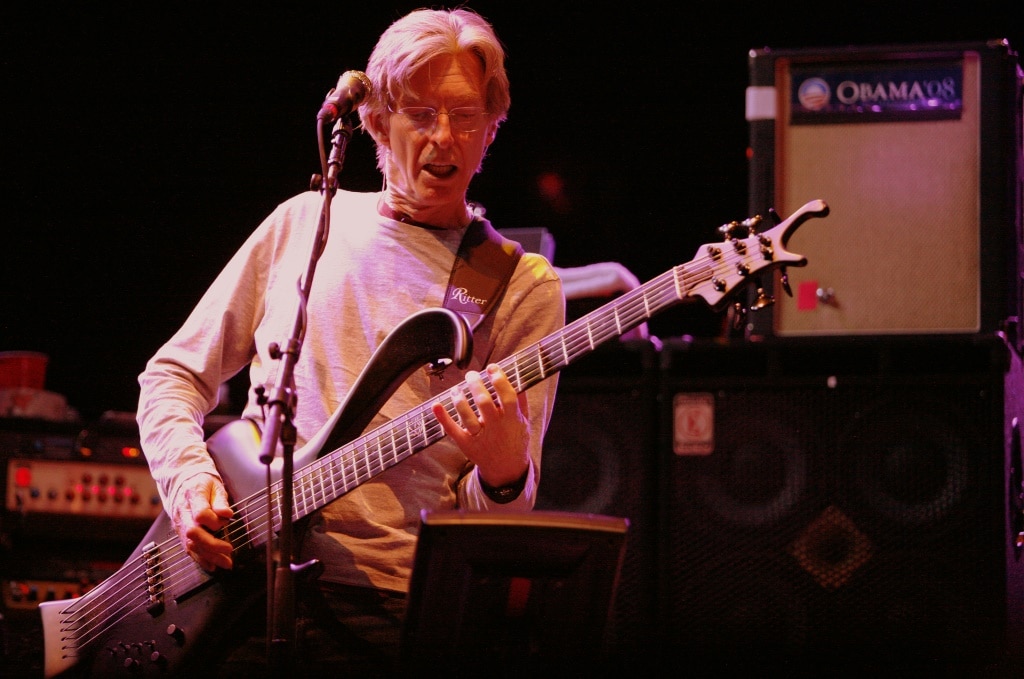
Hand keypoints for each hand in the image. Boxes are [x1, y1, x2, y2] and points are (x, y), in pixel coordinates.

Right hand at [170, 472, 234, 571]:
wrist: (182, 482)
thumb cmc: (202, 483)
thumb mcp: (215, 485)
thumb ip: (221, 501)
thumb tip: (226, 514)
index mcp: (193, 497)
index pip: (200, 514)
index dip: (214, 521)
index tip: (225, 521)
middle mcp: (183, 512)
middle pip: (193, 533)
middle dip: (212, 545)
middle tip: (229, 550)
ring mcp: (179, 524)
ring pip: (190, 544)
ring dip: (208, 556)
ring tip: (225, 563)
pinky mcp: (180, 532)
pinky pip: (187, 548)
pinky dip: (200, 559)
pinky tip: (211, 565)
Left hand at [432, 364, 530, 486]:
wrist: (506, 470)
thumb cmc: (515, 441)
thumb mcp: (524, 422)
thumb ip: (521, 402)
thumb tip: (517, 379)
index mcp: (513, 420)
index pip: (507, 396)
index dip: (500, 380)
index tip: (492, 368)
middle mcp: (496, 428)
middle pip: (484, 403)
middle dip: (476, 385)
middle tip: (471, 375)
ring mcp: (480, 437)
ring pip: (467, 416)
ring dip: (459, 399)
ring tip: (456, 388)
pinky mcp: (466, 444)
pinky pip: (453, 430)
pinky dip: (443, 417)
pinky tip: (436, 405)